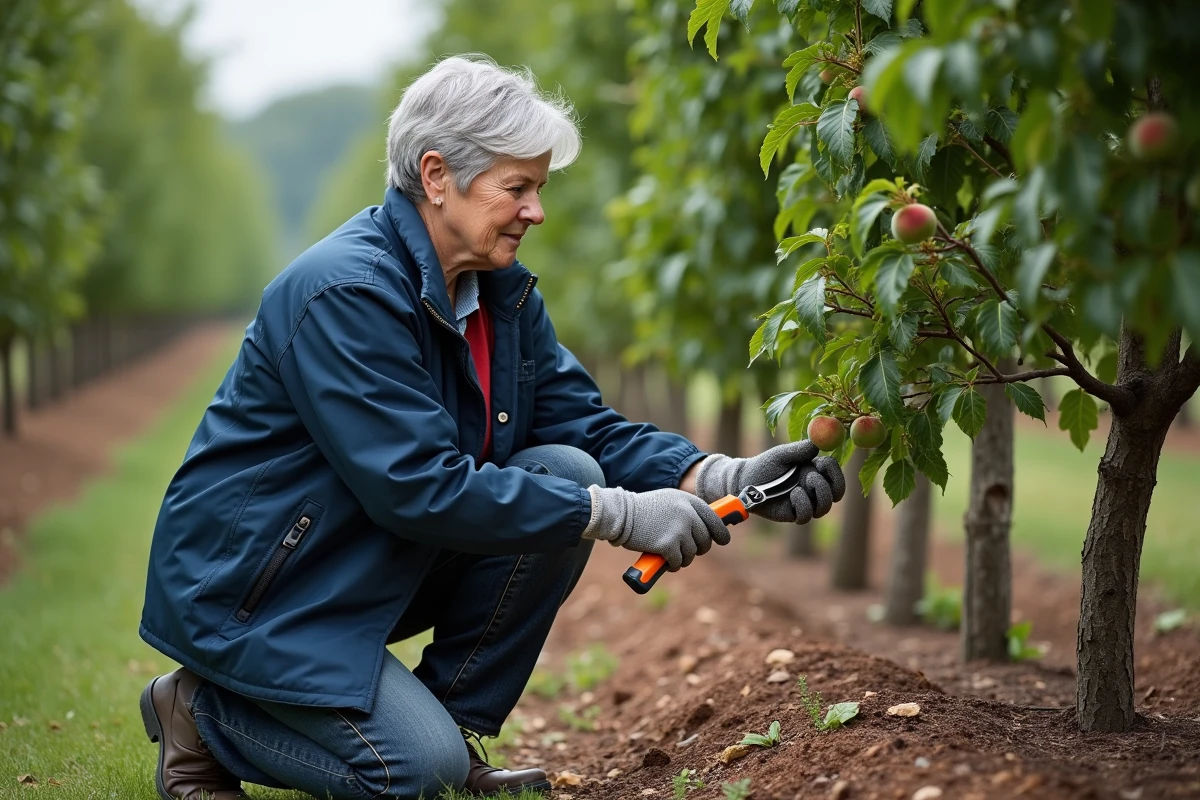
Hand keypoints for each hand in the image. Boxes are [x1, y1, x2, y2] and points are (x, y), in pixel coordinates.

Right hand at [582, 487, 730, 570]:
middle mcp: (688, 514)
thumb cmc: (642, 510)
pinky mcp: (668, 545)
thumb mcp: (668, 501)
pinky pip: (679, 561)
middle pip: (705, 540)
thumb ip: (685, 510)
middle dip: (698, 549)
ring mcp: (679, 530)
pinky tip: (667, 562)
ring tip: (673, 556)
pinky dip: (674, 565)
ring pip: (692, 553)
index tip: (722, 540)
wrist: (621, 515)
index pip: (714, 519)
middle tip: (687, 550)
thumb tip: (704, 529)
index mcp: (689, 501)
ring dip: (684, 559)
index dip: (720, 533)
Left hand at [693, 440, 845, 523]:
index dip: (834, 471)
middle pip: (836, 494)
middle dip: (831, 485)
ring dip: (817, 495)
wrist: (745, 481)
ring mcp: (804, 502)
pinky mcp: (792, 514)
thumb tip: (817, 445)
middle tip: (813, 476)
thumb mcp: (780, 454)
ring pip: (824, 508)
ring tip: (798, 487)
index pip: (835, 474)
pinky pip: (806, 516)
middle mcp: (811, 488)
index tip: (822, 463)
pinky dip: (803, 505)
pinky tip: (793, 495)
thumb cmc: (764, 466)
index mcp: (813, 471)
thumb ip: (798, 449)